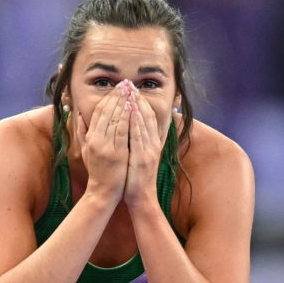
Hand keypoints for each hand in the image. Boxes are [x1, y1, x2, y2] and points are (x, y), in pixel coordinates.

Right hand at [78, 87, 130, 199]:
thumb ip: (82, 132)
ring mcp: (106, 147)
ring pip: (114, 119)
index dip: (108, 98)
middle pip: (106, 112)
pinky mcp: (117, 154)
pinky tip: (132, 108)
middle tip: (125, 83)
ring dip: (123, 103)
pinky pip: (123, 132)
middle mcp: (96, 140)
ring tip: (130, 90)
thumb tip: (78, 114)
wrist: (103, 192)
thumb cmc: (97, 172)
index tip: (117, 87)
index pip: (98, 112)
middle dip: (116, 96)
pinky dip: (127, 118)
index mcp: (90, 138)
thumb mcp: (86, 151)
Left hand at [122, 82, 171, 204]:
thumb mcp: (139, 157)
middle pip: (147, 117)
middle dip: (139, 100)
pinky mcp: (143, 158)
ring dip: (137, 107)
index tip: (133, 89)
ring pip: (144, 124)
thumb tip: (132, 128)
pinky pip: (139, 137)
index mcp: (151, 143)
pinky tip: (131, 112)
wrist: (141, 198)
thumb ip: (138, 142)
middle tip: (131, 84)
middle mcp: (152, 144)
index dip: (141, 102)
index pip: (148, 118)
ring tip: (131, 92)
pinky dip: (136, 122)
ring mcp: (149, 151)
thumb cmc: (136, 178)